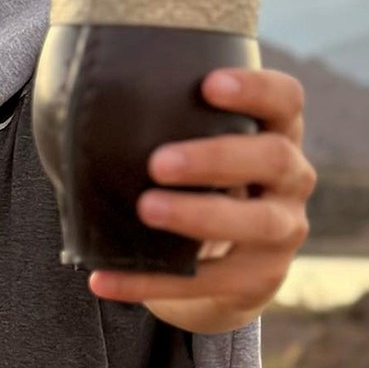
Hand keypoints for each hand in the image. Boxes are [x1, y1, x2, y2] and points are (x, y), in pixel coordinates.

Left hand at [88, 68, 315, 333]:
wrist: (221, 269)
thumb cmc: (196, 185)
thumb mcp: (194, 148)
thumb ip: (164, 125)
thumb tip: (75, 102)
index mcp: (276, 132)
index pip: (285, 99)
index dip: (255, 89)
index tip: (209, 84)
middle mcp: (292, 178)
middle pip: (273, 158)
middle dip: (215, 158)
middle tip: (158, 162)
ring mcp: (284, 229)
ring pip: (258, 221)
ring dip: (199, 215)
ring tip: (146, 209)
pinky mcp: (261, 278)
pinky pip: (209, 283)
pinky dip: (149, 282)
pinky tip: (103, 280)